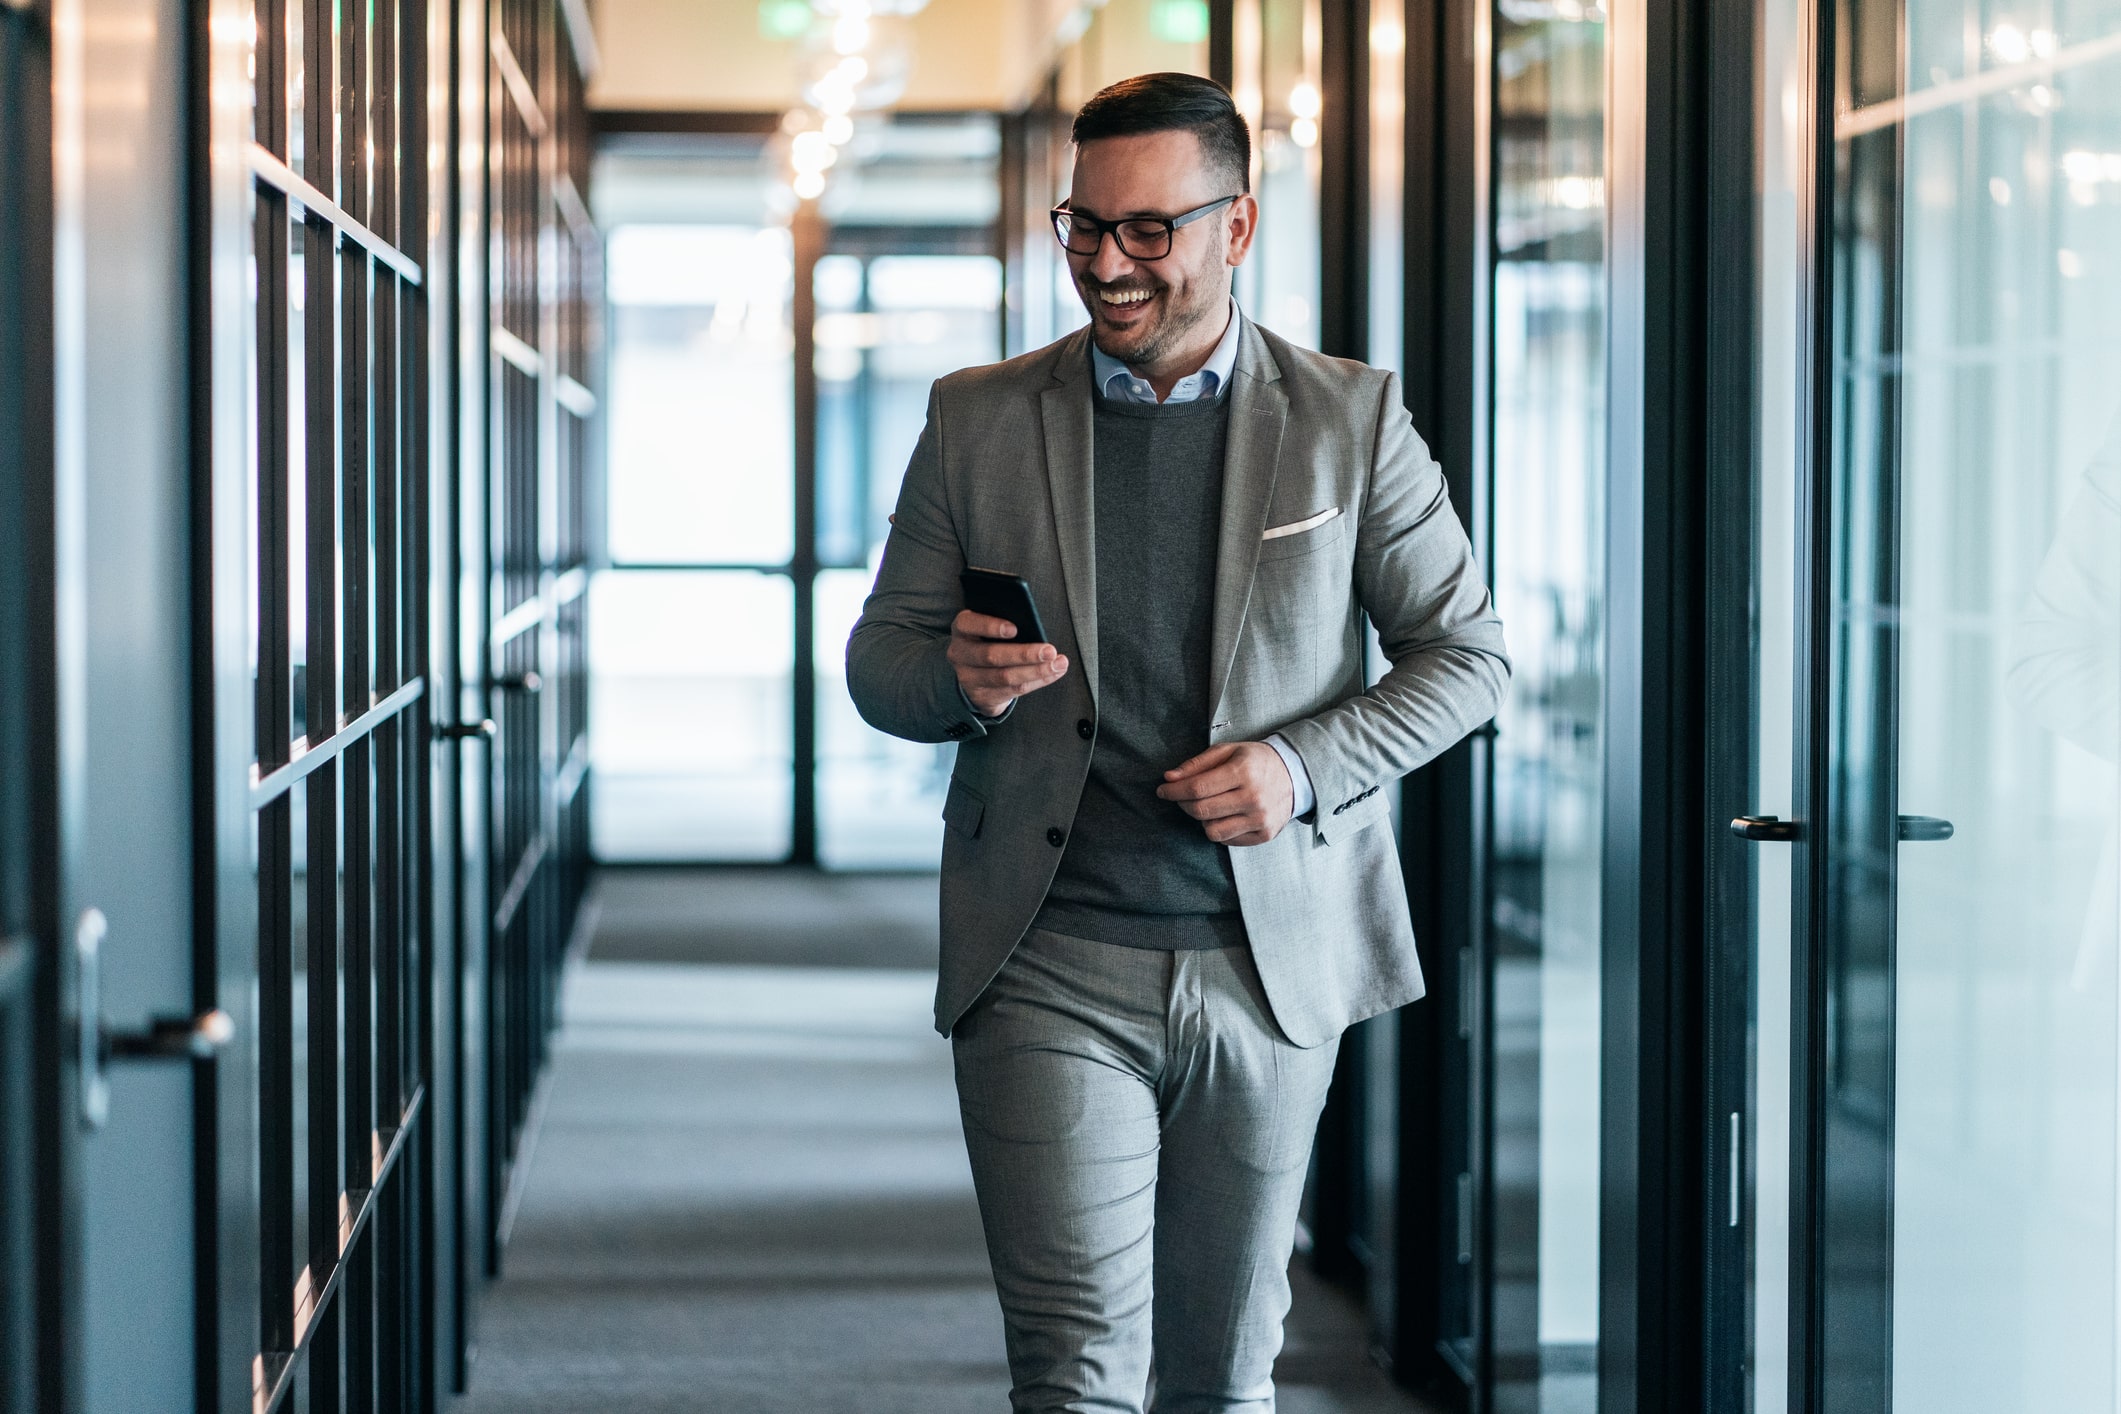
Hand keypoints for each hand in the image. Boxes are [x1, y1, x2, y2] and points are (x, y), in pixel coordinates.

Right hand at [947, 610, 1069, 717]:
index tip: (1014, 629)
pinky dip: (1038, 681)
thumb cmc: (989, 638)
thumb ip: (1004, 620)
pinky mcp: (982, 696)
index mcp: (962, 629)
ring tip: (1059, 663)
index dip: (990, 627)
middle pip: (991, 656)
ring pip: (1005, 677)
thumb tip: (1032, 623)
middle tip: (1049, 651)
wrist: (974, 671)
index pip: (969, 625)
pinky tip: (1054, 672)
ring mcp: (969, 678)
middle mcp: (960, 654)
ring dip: (1036, 671)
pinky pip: (1014, 690)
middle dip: (1024, 654)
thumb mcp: (989, 626)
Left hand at [1155, 742, 1293, 846]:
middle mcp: (1253, 797)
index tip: (1162, 790)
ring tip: (1209, 805)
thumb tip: (1169, 778)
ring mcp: (1260, 819)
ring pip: (1211, 831)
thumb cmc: (1254, 761)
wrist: (1294, 775)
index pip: (1197, 788)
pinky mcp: (1265, 834)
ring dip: (1202, 819)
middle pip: (1201, 811)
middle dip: (1183, 804)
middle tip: (1181, 796)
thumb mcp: (1228, 751)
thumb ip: (1196, 764)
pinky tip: (1225, 814)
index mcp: (1243, 771)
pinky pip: (1227, 840)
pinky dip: (1219, 829)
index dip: (1174, 791)